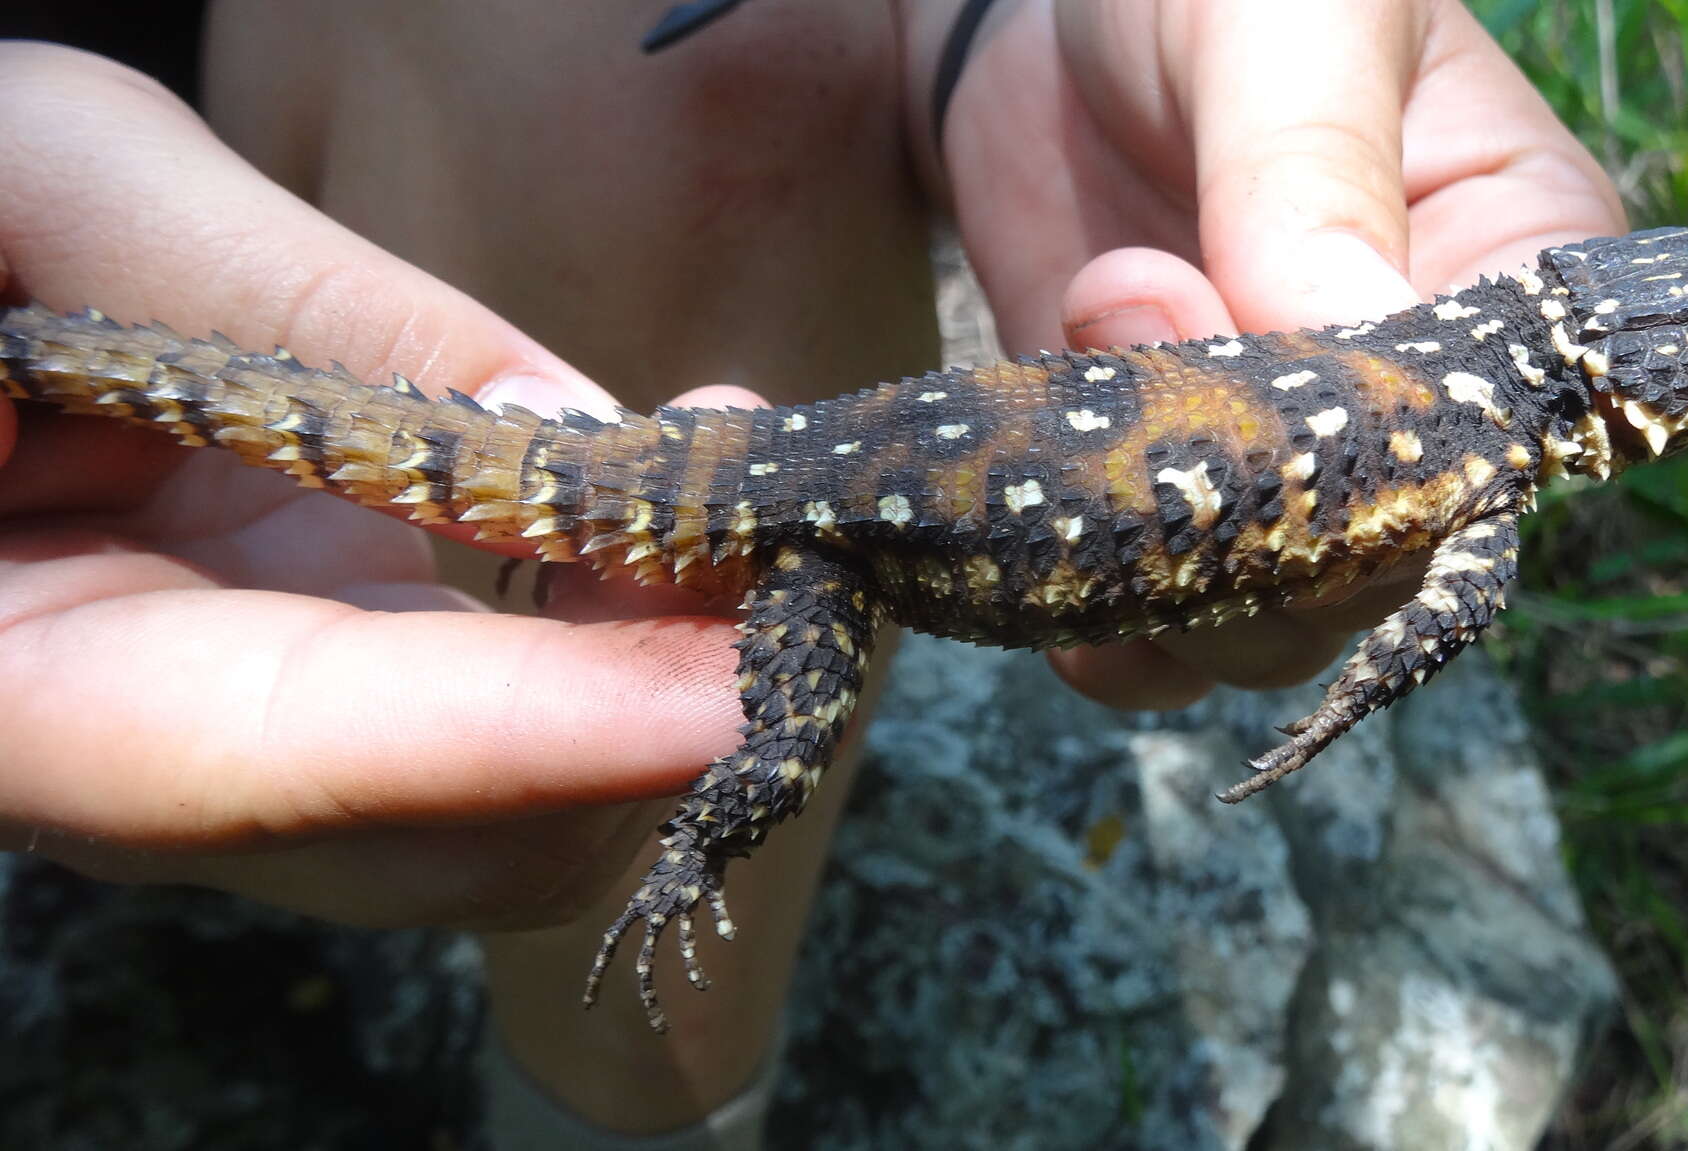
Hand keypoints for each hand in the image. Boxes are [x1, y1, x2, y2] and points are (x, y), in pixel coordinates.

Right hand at [0, 43, 748, 933]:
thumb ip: (284, 295)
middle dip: (642, 721)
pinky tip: (683, 502)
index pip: (275, 759)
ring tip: (746, 494)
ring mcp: (244, 711)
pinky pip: (509, 707)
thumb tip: (562, 431)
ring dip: (663, 678)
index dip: (515, 742)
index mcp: (14, 672)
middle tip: (779, 538)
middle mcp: (137, 742)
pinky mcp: (321, 654)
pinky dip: (625, 630)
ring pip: (508, 809)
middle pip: (438, 841)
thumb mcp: (41, 183)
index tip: (715, 697)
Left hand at [913, 0, 1625, 707]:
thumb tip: (1359, 343)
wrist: (1044, 3)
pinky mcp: (1163, 487)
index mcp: (1511, 272)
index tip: (1266, 370)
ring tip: (1082, 332)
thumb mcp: (1285, 25)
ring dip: (1158, 557)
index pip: (1504, 441)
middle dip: (1245, 498)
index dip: (1390, 458)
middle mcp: (1419, 403)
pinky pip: (1154, 628)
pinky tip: (1046, 512)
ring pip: (1266, 628)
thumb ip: (1315, 173)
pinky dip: (1096, 619)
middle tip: (1128, 300)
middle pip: (1381, 571)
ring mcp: (1282, 462)